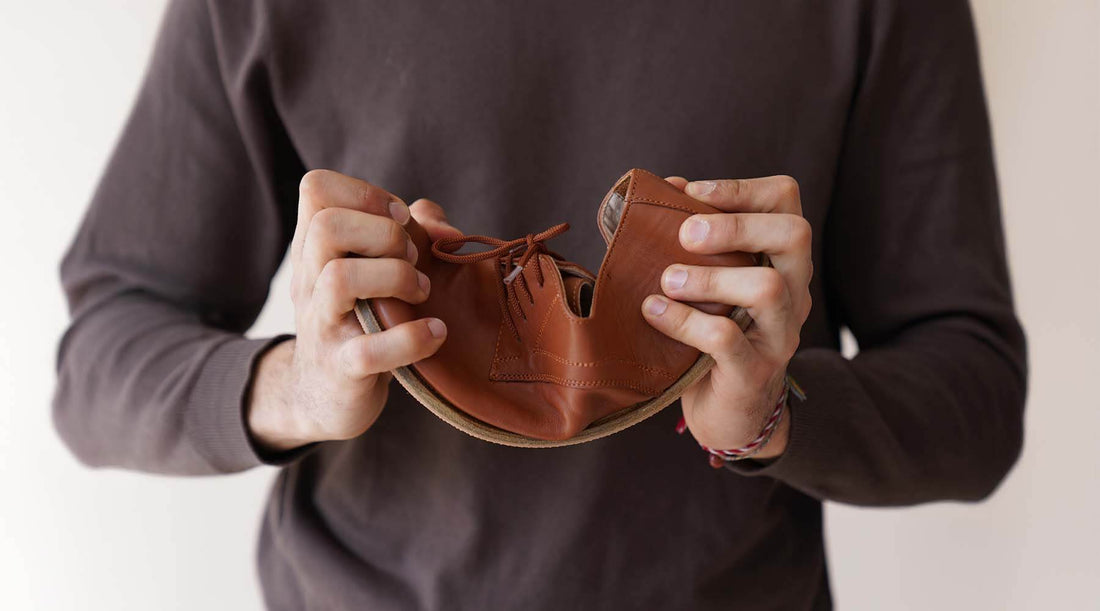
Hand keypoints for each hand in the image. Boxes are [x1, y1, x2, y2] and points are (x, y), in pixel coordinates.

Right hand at [247, 170, 461, 452]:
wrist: (323, 398)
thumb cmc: (361, 320)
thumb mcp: (374, 271)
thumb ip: (413, 234)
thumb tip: (447, 230)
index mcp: (314, 249)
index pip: (316, 189)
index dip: (365, 193)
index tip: (400, 218)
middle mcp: (309, 281)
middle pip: (326, 226)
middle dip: (385, 233)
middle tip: (412, 259)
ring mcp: (322, 326)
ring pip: (339, 278)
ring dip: (397, 277)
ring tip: (422, 292)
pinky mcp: (342, 371)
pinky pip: (369, 351)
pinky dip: (412, 338)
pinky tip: (436, 333)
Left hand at [641, 176, 811, 458]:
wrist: (732, 417)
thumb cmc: (714, 339)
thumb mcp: (711, 285)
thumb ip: (696, 242)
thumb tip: (666, 188)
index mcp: (782, 262)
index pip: (787, 200)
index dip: (742, 188)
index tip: (693, 192)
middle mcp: (794, 293)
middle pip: (794, 235)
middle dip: (735, 225)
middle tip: (685, 235)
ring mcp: (779, 335)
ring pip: (767, 288)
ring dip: (709, 277)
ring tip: (667, 281)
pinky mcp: (753, 373)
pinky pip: (726, 339)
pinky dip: (684, 321)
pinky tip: (655, 313)